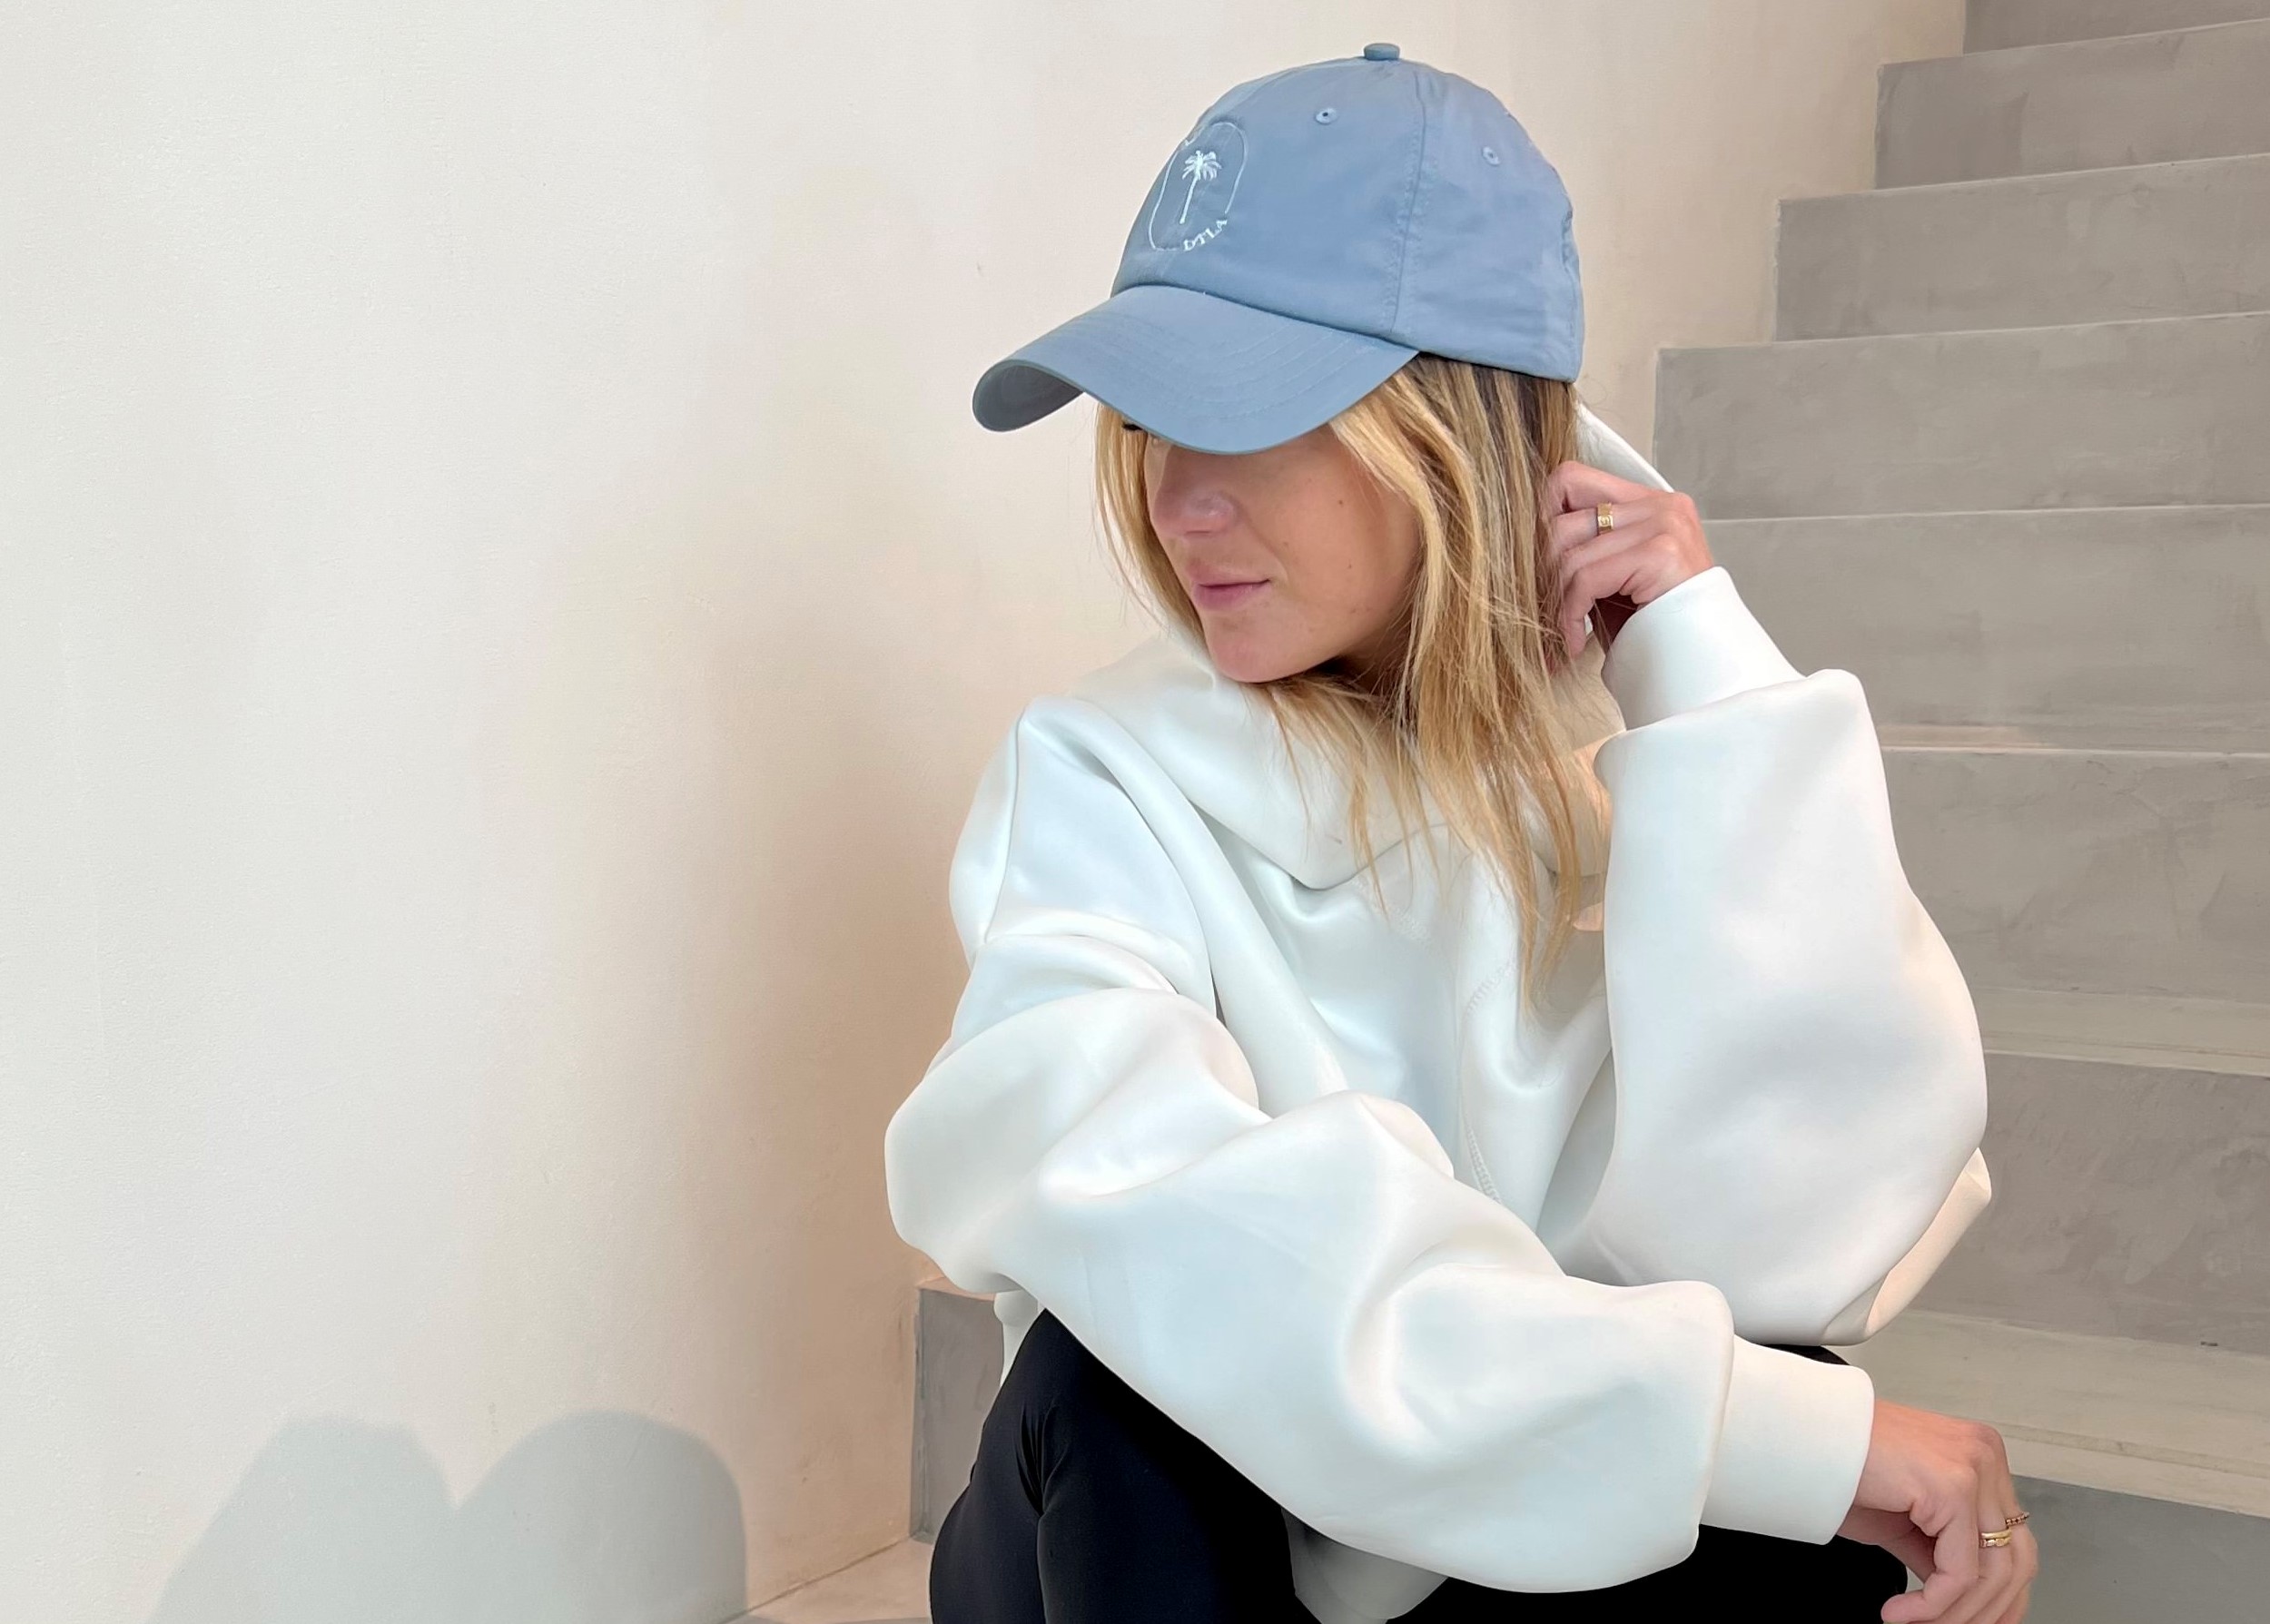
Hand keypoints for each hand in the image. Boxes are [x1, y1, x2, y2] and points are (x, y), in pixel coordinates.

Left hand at [1542, 460, 1713, 661]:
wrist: (1700, 662)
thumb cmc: (1654, 626)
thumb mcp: (1614, 578)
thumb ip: (1584, 550)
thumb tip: (1520, 548)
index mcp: (1649, 501)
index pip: (1570, 479)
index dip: (1541, 518)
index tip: (1534, 565)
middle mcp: (1660, 504)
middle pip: (1562, 519)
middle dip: (1541, 572)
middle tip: (1538, 608)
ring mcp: (1664, 524)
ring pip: (1570, 554)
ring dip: (1555, 602)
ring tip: (1558, 633)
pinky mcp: (1660, 553)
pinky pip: (1586, 578)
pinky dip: (1570, 616)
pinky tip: (1574, 642)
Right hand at [1838, 1400, 2037, 1623]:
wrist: (1802, 1435)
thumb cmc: (1841, 1463)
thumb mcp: (1904, 1516)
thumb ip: (1939, 1547)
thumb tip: (1958, 1593)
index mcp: (1980, 1456)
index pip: (2015, 1542)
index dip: (2003, 1597)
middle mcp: (1986, 1456)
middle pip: (2017, 1560)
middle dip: (1987, 1611)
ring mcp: (1975, 1468)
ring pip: (1994, 1572)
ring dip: (1955, 1614)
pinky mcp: (1954, 1487)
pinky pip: (1959, 1572)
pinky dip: (1933, 1605)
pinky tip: (1900, 1611)